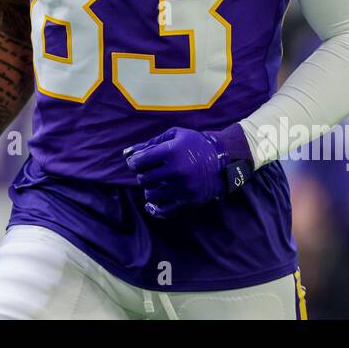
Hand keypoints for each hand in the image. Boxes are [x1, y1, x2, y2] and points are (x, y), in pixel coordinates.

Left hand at [123, 125, 253, 217]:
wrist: (223, 160)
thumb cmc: (194, 144)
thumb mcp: (174, 136)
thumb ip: (149, 144)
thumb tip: (126, 154)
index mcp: (171, 152)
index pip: (139, 162)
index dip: (134, 162)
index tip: (138, 162)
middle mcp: (176, 171)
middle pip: (143, 179)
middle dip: (143, 174)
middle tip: (150, 171)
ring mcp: (183, 189)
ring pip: (151, 195)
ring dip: (150, 189)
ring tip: (157, 183)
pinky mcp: (189, 202)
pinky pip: (164, 211)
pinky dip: (154, 208)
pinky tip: (152, 203)